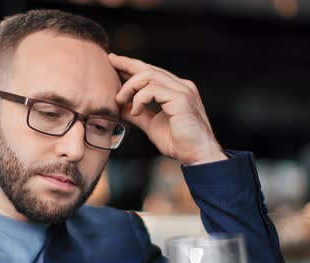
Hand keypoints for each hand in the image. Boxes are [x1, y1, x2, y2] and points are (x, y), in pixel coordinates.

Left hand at [108, 53, 226, 165]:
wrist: (198, 155)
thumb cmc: (179, 142)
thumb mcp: (151, 125)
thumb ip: (138, 115)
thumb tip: (121, 108)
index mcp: (175, 90)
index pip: (150, 71)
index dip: (131, 64)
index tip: (114, 61)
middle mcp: (180, 86)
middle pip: (148, 68)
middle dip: (127, 65)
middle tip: (111, 64)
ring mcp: (182, 91)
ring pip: (149, 75)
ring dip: (130, 86)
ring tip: (121, 100)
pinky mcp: (181, 99)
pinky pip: (153, 90)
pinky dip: (139, 99)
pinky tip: (135, 111)